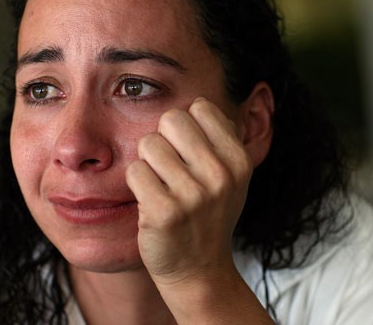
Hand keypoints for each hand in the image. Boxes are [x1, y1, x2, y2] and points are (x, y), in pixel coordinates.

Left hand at [126, 97, 251, 285]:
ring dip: (148, 164)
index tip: (189, 152)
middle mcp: (221, 175)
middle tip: (170, 169)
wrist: (200, 271)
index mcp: (239, 160)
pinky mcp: (164, 212)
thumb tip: (199, 100)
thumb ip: (221, 139)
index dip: (187, 127)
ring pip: (148, 144)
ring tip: (162, 188)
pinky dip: (137, 184)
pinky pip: (134, 171)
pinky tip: (151, 202)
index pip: (200, 108)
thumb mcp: (232, 177)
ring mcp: (193, 195)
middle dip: (164, 139)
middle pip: (171, 119)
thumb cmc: (210, 216)